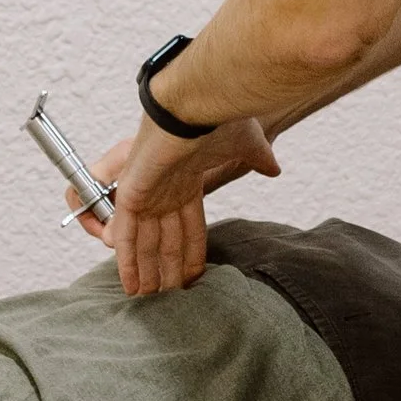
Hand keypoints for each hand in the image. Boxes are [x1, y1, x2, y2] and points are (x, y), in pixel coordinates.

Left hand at [71, 116, 280, 295]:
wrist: (197, 100)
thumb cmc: (220, 116)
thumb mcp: (246, 143)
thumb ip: (257, 159)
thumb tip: (274, 169)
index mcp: (187, 181)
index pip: (189, 226)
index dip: (190, 252)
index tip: (193, 276)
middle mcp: (165, 190)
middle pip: (164, 240)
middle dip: (165, 268)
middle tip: (166, 297)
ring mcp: (148, 193)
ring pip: (144, 242)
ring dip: (145, 272)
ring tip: (147, 299)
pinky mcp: (132, 194)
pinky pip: (127, 235)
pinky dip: (127, 261)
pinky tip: (130, 284)